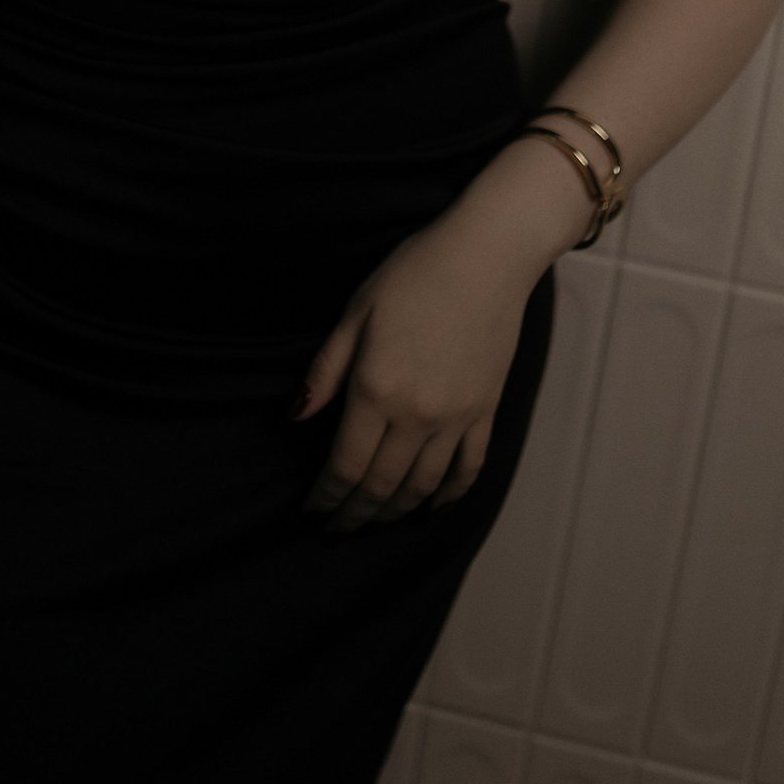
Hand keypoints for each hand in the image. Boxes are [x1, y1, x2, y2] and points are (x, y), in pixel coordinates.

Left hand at [295, 205, 548, 533]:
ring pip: (422, 485)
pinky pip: (468, 467)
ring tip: (374, 520)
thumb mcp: (356, 313)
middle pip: (381, 485)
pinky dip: (449, 495)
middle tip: (336, 529)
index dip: (326, 496)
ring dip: (395, 511)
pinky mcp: (485, 410)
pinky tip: (431, 507)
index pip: (345, 465)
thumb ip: (326, 371)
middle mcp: (417, 414)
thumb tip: (297, 418)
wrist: (487, 254)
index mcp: (376, 389)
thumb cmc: (415, 272)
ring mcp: (456, 416)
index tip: (311, 511)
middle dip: (355, 514)